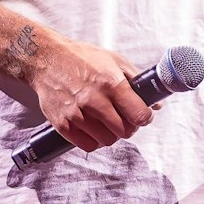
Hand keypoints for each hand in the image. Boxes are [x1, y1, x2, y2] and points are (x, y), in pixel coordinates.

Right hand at [23, 32, 151, 152]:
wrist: (47, 58)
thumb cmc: (82, 57)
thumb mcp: (114, 60)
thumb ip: (136, 81)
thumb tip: (156, 103)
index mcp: (111, 83)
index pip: (139, 115)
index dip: (145, 118)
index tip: (143, 116)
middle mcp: (94, 100)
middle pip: (124, 131)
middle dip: (129, 127)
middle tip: (124, 119)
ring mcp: (77, 114)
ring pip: (107, 141)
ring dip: (111, 134)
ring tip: (106, 122)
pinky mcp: (62, 124)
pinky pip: (87, 146)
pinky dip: (93, 141)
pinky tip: (92, 128)